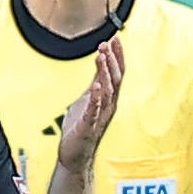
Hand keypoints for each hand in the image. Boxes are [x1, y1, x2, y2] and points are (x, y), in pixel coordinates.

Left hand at [56, 39, 123, 174]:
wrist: (75, 156)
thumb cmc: (81, 128)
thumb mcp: (88, 99)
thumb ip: (95, 83)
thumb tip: (101, 63)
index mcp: (108, 99)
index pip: (116, 73)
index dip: (117, 56)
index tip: (114, 37)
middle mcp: (108, 106)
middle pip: (115, 79)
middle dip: (113, 60)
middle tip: (108, 42)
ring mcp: (99, 117)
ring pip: (107, 92)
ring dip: (105, 73)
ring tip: (102, 56)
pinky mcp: (88, 127)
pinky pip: (94, 111)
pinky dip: (96, 98)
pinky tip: (96, 86)